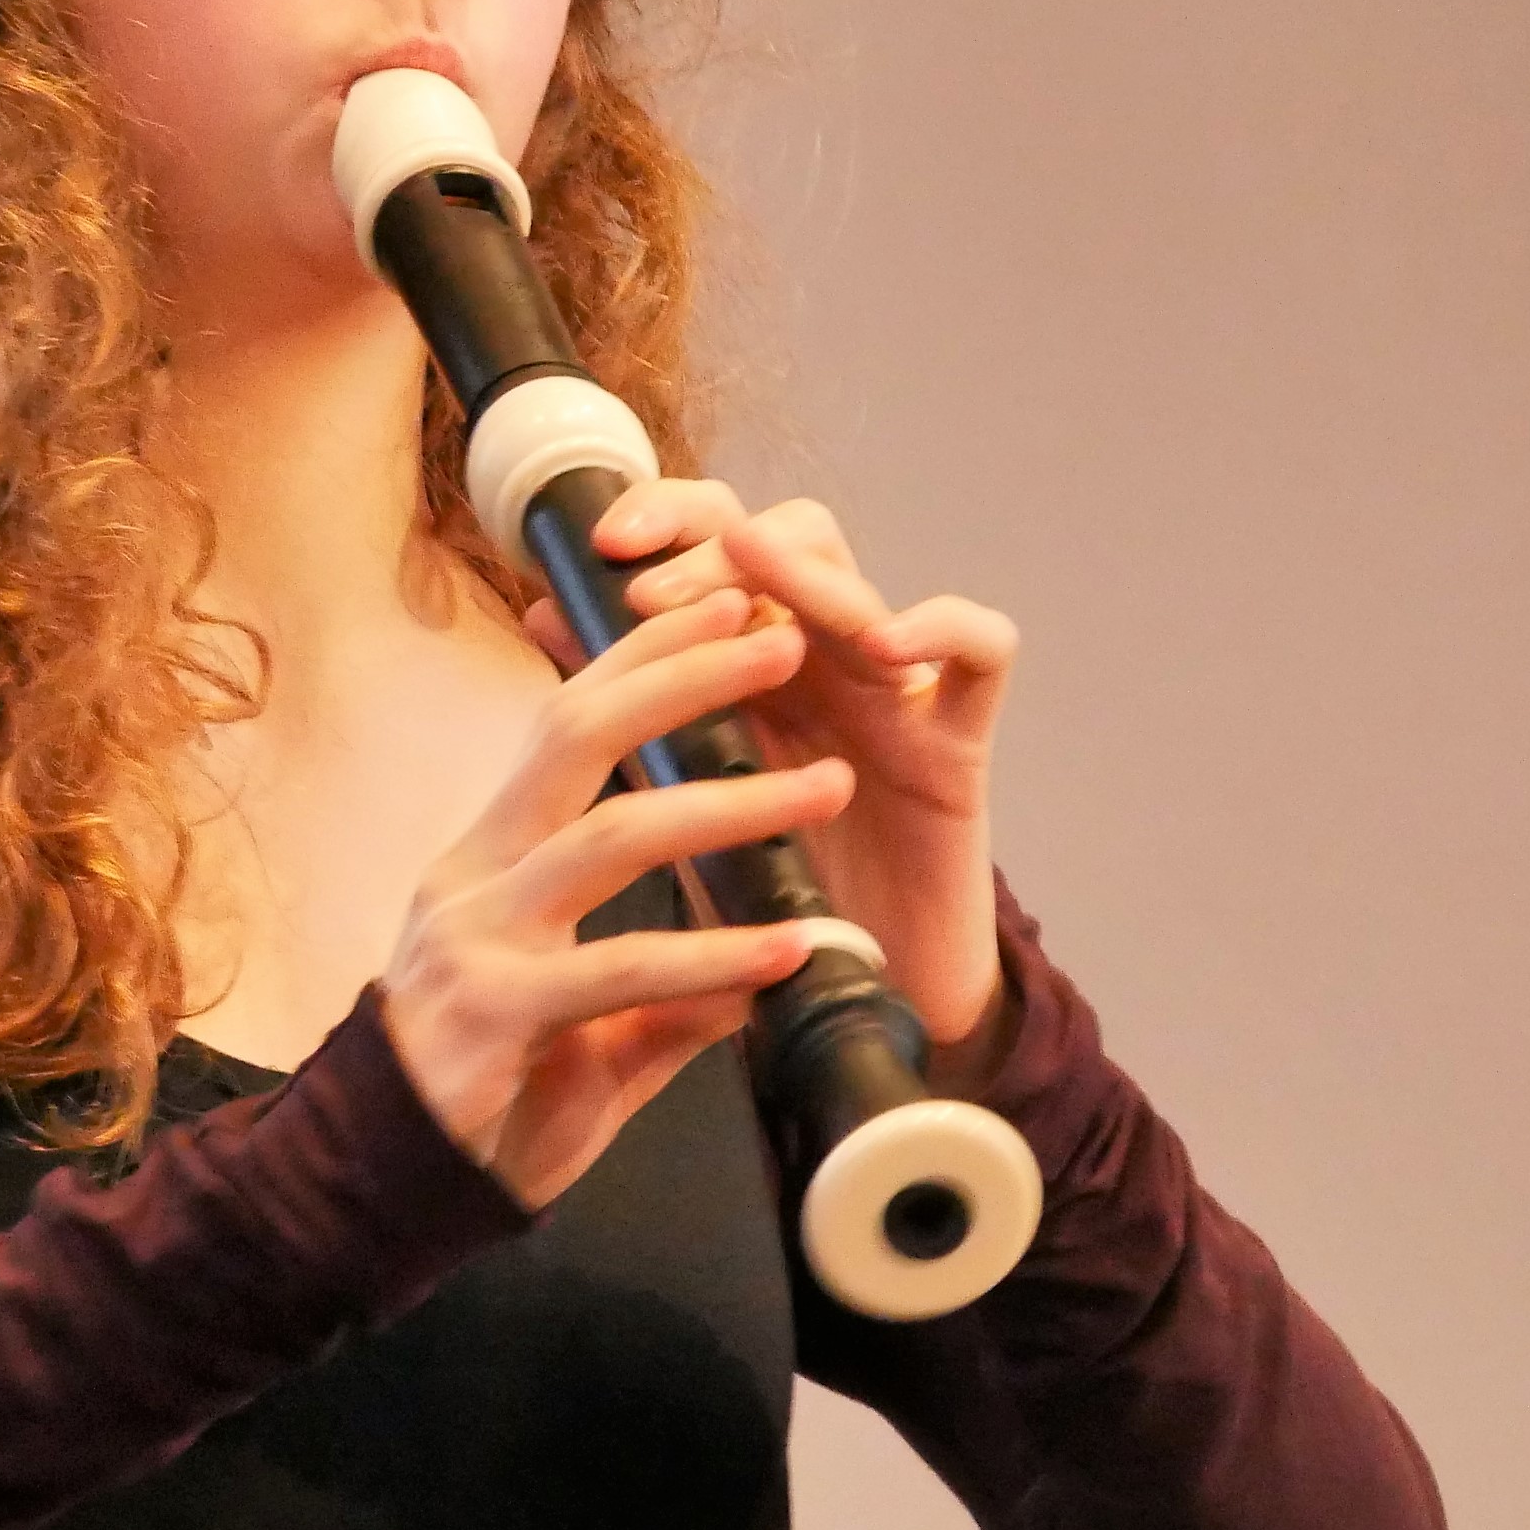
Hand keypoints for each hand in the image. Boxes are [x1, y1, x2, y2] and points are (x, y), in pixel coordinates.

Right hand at [382, 594, 856, 1208]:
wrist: (381, 1193)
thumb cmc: (482, 1096)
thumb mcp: (591, 1026)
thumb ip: (671, 991)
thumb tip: (771, 953)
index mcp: (490, 856)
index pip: (566, 724)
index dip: (646, 655)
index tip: (729, 604)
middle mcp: (475, 874)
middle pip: (576, 736)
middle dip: (683, 676)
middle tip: (782, 636)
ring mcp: (477, 938)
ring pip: (612, 838)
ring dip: (732, 805)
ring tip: (827, 785)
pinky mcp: (494, 1012)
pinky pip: (620, 970)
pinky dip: (714, 956)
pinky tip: (788, 947)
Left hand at [523, 482, 1015, 1049]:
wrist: (849, 1009)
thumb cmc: (767, 901)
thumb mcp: (681, 798)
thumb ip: (628, 709)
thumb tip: (545, 611)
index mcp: (751, 668)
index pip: (718, 545)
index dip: (667, 519)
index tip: (601, 544)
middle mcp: (823, 665)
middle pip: (791, 539)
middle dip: (716, 546)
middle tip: (652, 592)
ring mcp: (894, 699)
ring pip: (864, 586)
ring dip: (804, 572)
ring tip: (755, 570)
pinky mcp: (958, 750)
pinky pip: (984, 653)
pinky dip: (945, 628)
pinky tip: (888, 644)